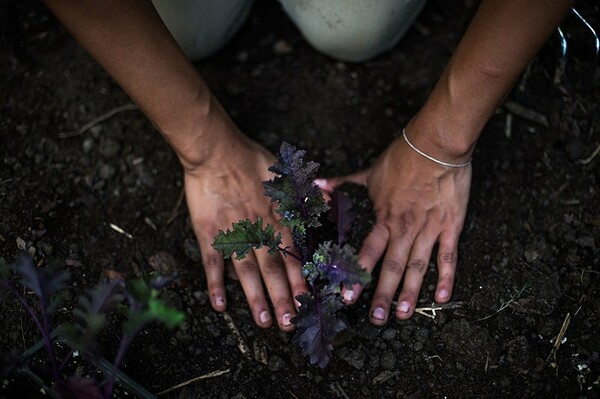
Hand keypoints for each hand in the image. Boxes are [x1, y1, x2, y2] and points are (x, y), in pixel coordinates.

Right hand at [183, 132, 306, 330]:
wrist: (216, 151)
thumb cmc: (250, 159)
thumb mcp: (284, 172)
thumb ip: (304, 191)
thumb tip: (326, 198)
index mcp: (277, 218)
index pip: (293, 256)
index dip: (300, 281)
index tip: (308, 302)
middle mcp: (259, 230)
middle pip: (273, 270)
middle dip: (283, 298)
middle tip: (290, 324)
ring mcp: (234, 234)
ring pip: (247, 272)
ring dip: (256, 298)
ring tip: (263, 322)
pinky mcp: (210, 233)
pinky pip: (213, 263)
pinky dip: (215, 284)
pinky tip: (220, 305)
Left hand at [317, 134, 471, 324]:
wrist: (436, 144)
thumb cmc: (402, 157)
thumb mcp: (369, 171)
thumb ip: (344, 182)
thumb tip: (319, 184)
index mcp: (384, 218)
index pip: (368, 252)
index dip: (357, 275)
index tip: (348, 297)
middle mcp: (405, 228)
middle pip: (392, 266)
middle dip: (384, 295)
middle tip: (377, 319)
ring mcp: (429, 228)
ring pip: (419, 266)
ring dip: (411, 292)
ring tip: (404, 315)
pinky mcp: (451, 226)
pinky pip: (449, 255)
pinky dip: (447, 277)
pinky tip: (444, 298)